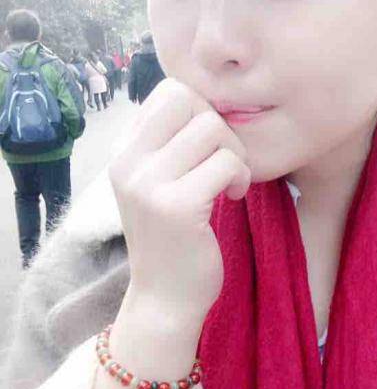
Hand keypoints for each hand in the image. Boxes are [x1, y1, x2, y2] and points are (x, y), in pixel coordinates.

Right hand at [108, 78, 250, 333]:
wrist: (164, 299)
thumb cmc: (173, 236)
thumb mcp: (158, 182)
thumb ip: (171, 142)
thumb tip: (206, 98)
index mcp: (124, 150)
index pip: (169, 90)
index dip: (201, 109)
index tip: (208, 145)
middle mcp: (127, 161)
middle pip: (189, 98)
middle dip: (220, 124)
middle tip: (224, 159)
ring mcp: (148, 183)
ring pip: (213, 128)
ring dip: (235, 153)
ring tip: (230, 181)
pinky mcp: (176, 206)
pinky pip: (227, 162)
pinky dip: (240, 176)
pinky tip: (232, 196)